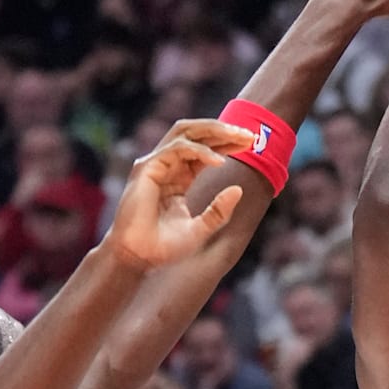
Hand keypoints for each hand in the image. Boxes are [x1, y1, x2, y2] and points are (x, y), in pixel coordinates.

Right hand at [104, 120, 252, 269]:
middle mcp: (167, 166)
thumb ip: (218, 212)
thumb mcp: (200, 229)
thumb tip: (239, 190)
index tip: (250, 143)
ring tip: (236, 136)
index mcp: (179, 177)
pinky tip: (219, 161)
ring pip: (184, 132)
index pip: (205, 150)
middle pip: (196, 134)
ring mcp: (155, 164)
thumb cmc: (163, 248)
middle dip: (223, 131)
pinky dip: (199, 151)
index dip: (227, 143)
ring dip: (213, 131)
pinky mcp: (147, 168)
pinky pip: (176, 149)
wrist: (138, 258)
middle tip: (249, 135)